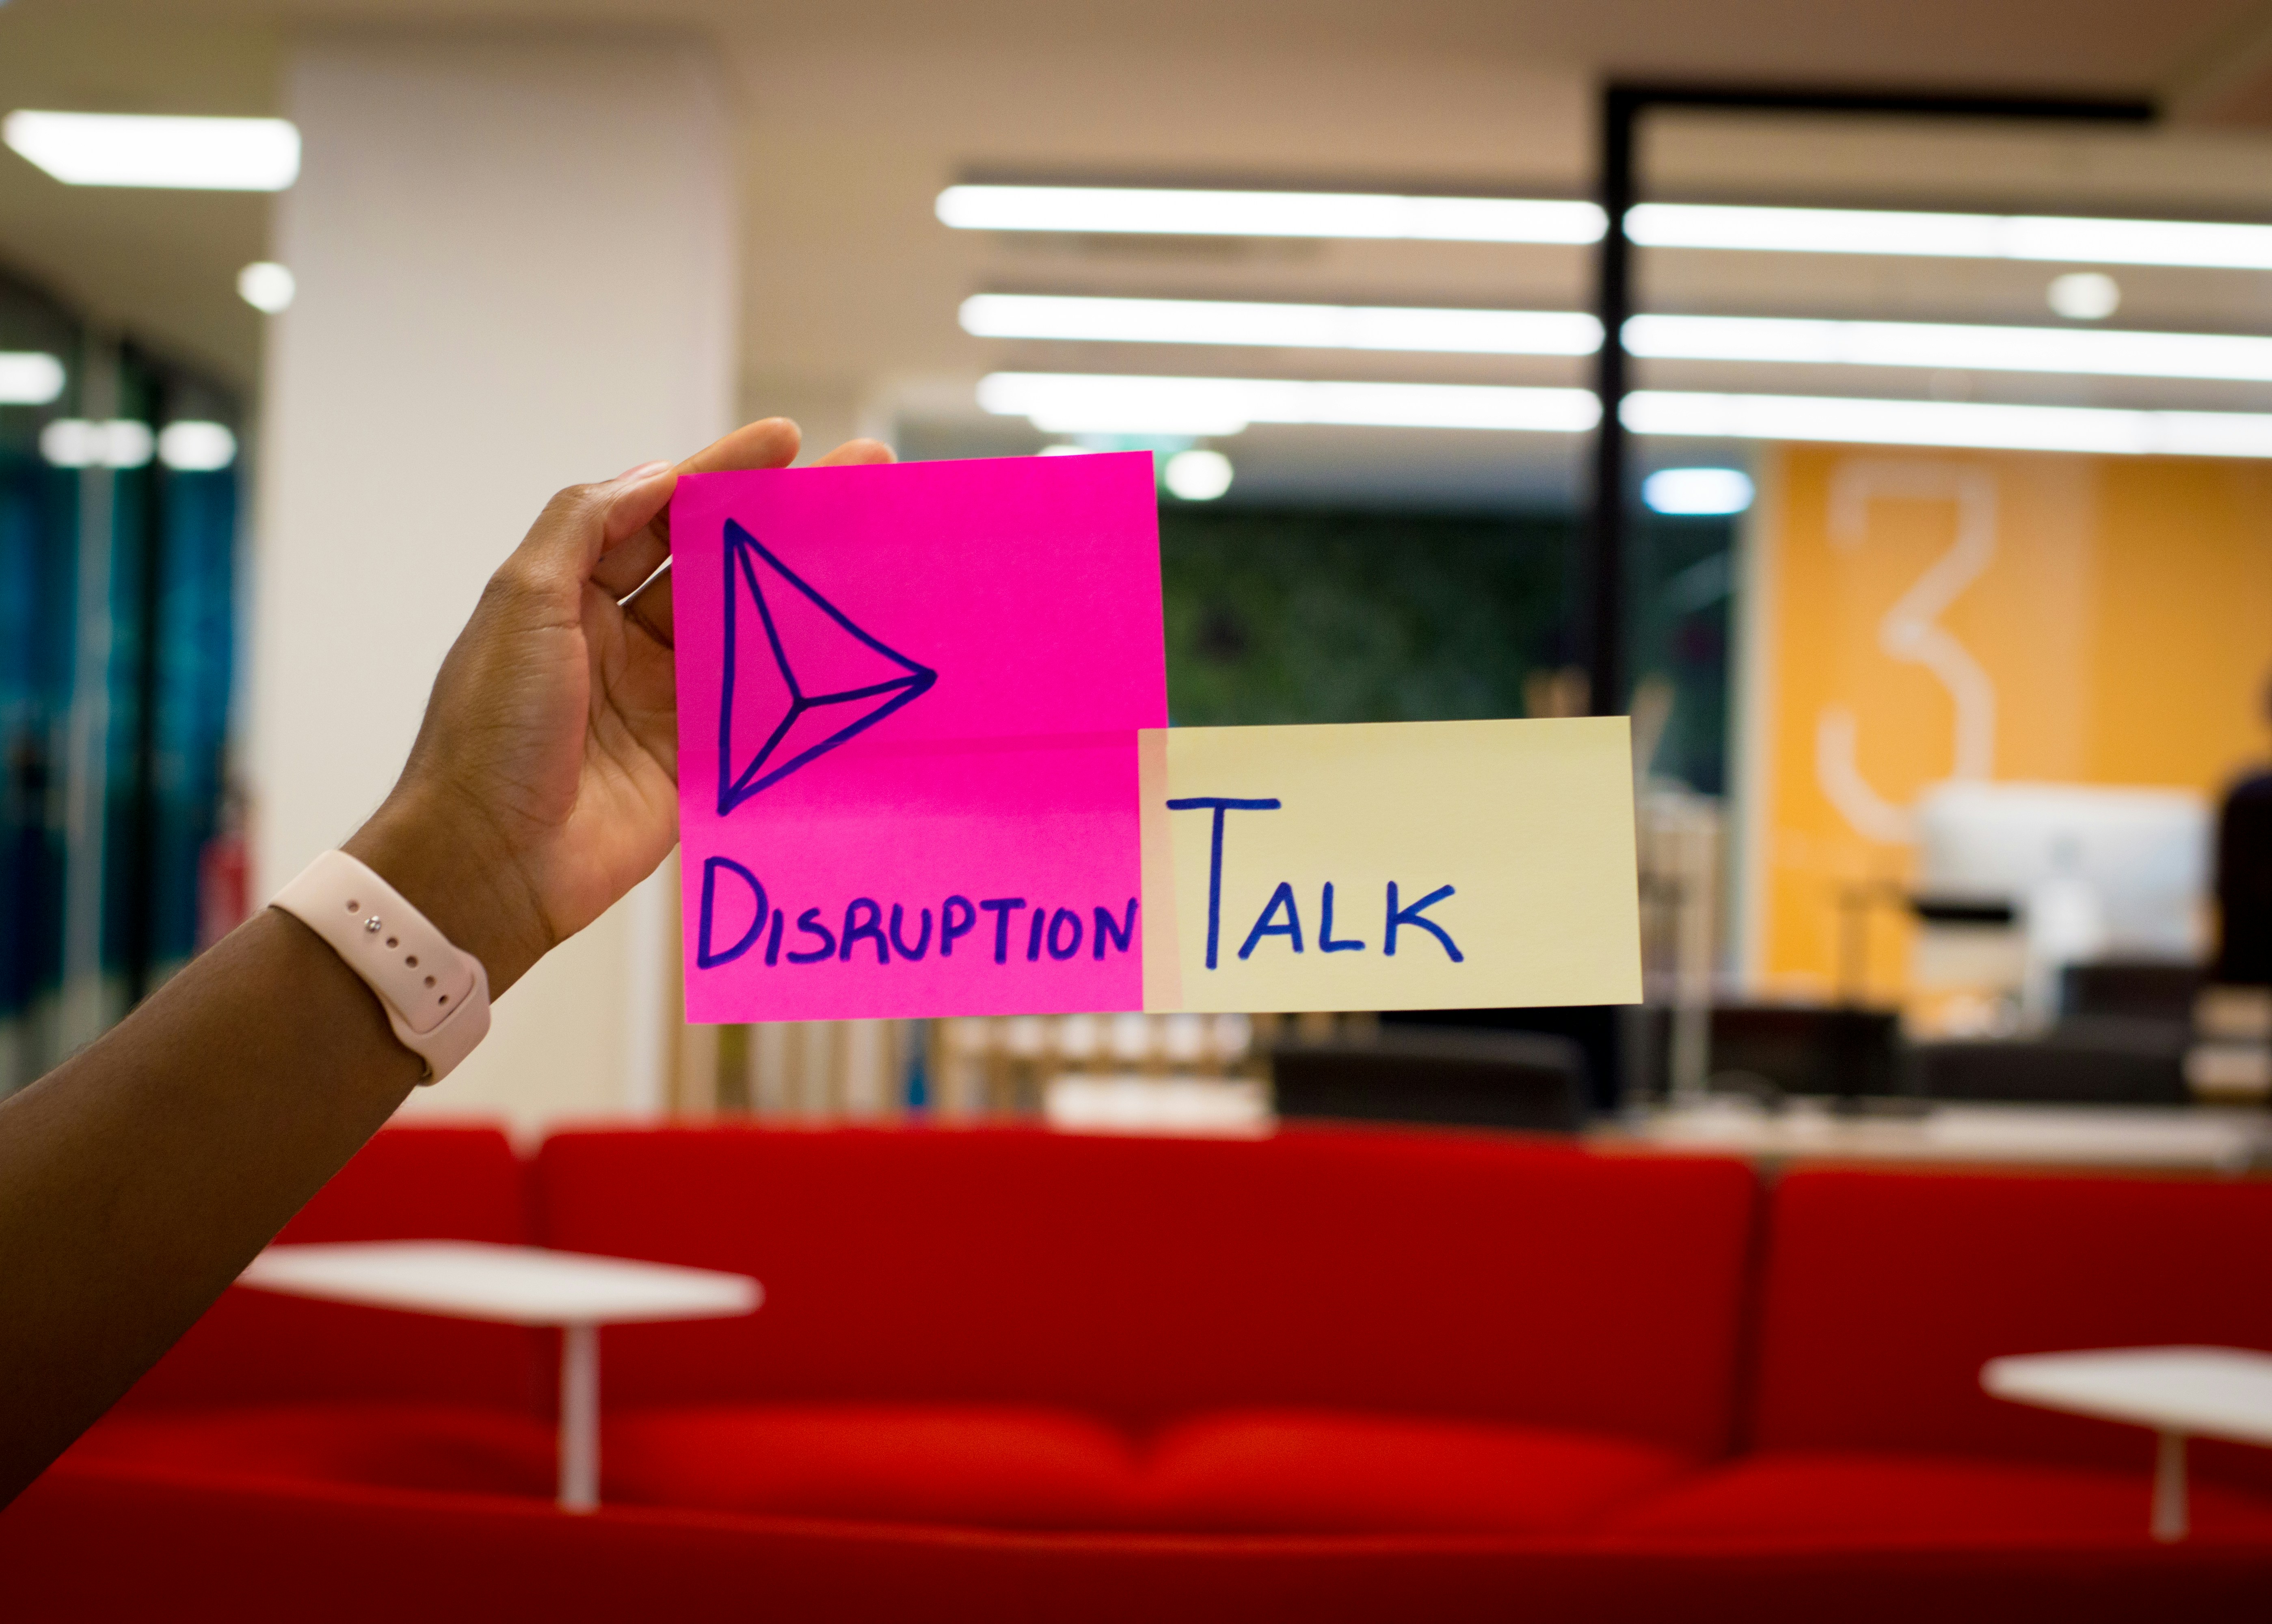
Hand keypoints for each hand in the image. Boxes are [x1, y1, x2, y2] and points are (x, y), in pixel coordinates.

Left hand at [346, 418, 891, 993]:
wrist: (489, 860)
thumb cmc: (490, 730)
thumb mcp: (521, 603)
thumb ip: (585, 525)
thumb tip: (658, 475)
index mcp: (572, 593)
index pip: (660, 514)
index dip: (722, 473)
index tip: (786, 441)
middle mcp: (621, 639)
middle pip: (716, 563)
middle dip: (783, 521)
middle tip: (855, 480)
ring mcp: (663, 698)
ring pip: (748, 626)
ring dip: (806, 588)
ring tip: (873, 549)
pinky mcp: (696, 755)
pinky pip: (758, 703)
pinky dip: (802, 671)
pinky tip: (853, 639)